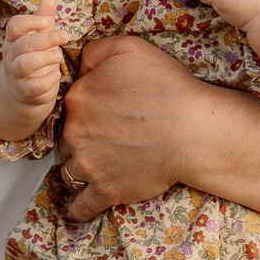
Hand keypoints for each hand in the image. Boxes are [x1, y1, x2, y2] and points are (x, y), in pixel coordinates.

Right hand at [0, 0, 68, 140]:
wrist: (24, 92)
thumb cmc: (34, 57)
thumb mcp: (39, 36)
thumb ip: (44, 18)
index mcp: (14, 39)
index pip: (14, 26)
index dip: (30, 22)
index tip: (47, 22)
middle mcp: (11, 56)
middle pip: (24, 44)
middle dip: (46, 39)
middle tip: (65, 36)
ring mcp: (16, 75)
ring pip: (25, 64)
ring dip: (44, 58)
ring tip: (58, 56)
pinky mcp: (26, 92)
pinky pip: (33, 86)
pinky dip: (46, 81)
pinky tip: (56, 75)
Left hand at [57, 37, 203, 221]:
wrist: (193, 129)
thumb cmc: (167, 87)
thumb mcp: (128, 48)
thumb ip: (93, 50)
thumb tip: (75, 62)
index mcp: (78, 99)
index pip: (67, 107)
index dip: (82, 110)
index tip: (98, 114)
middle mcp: (76, 133)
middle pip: (65, 139)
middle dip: (80, 140)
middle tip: (104, 139)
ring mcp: (89, 165)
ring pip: (70, 170)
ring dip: (80, 170)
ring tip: (95, 168)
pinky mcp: (105, 191)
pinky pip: (81, 206)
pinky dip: (78, 210)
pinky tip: (77, 211)